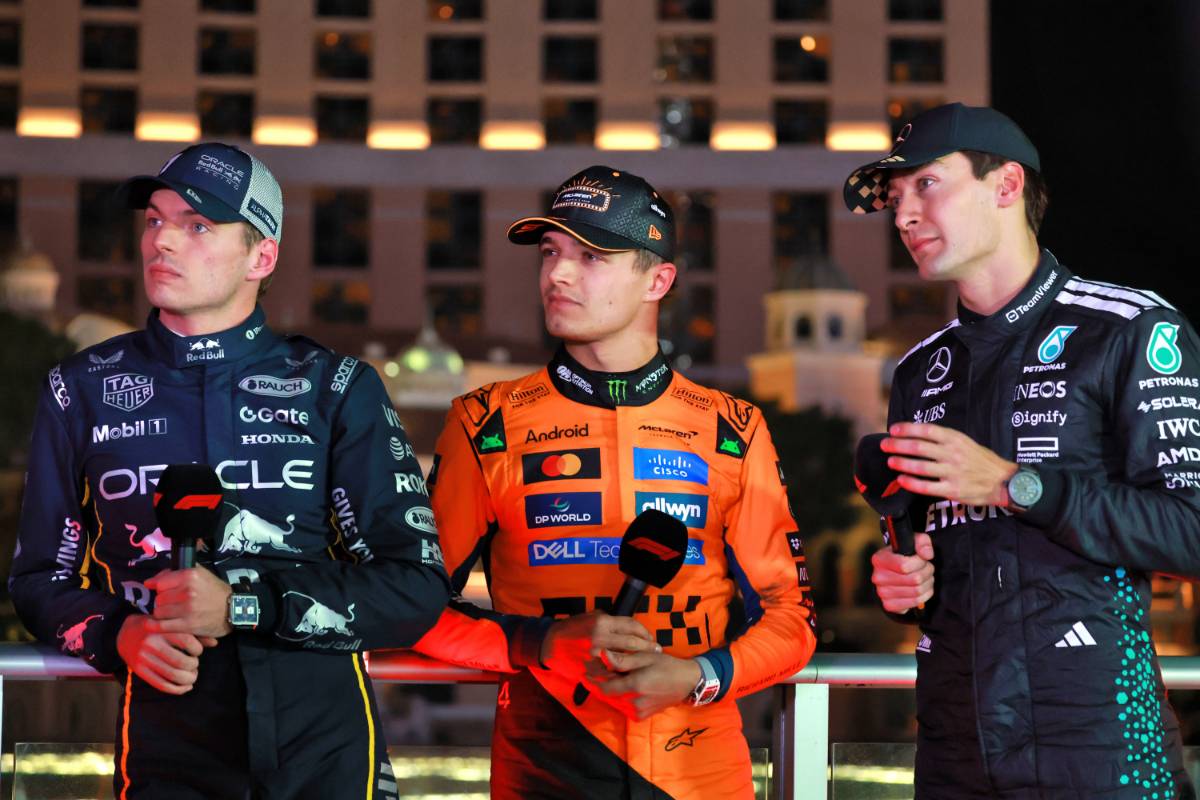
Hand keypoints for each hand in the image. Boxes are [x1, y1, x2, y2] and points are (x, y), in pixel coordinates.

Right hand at [116, 614, 211, 694]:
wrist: (124, 634)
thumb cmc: (156, 628)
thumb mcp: (172, 625)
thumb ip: (193, 633)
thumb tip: (215, 643)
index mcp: (162, 629)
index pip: (188, 641)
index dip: (198, 650)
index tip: (197, 652)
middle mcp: (152, 643)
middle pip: (181, 661)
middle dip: (194, 667)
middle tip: (195, 666)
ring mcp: (144, 658)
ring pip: (173, 675)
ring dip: (188, 679)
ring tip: (192, 677)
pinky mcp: (140, 670)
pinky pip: (161, 684)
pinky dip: (177, 689)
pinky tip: (185, 687)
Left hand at [147, 567, 232, 637]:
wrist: (234, 609)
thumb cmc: (215, 591)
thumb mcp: (200, 574)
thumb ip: (175, 573)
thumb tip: (149, 582)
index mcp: (190, 575)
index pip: (160, 583)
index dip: (162, 588)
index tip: (167, 592)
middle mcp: (188, 591)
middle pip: (158, 599)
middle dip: (163, 602)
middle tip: (173, 604)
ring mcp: (187, 609)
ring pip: (159, 612)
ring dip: (163, 614)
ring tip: (173, 614)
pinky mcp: (188, 625)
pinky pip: (162, 626)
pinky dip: (155, 627)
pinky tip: (155, 626)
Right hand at [539, 611, 659, 680]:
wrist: (550, 644)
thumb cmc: (571, 629)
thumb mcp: (588, 617)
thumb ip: (607, 620)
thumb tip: (626, 626)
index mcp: (602, 622)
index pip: (631, 626)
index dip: (644, 632)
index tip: (651, 637)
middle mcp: (601, 637)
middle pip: (633, 643)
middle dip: (648, 647)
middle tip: (657, 650)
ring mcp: (597, 655)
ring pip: (625, 659)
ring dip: (639, 661)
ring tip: (648, 662)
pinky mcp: (592, 668)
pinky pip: (613, 671)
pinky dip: (623, 672)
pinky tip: (630, 673)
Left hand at [588, 651, 701, 719]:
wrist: (687, 682)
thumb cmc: (666, 665)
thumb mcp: (645, 657)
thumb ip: (622, 660)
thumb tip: (602, 655)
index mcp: (634, 685)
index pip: (604, 686)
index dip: (594, 678)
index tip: (586, 668)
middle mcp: (634, 702)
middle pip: (608, 693)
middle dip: (599, 681)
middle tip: (593, 668)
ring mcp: (638, 711)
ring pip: (615, 700)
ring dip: (609, 688)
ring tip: (607, 675)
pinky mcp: (641, 716)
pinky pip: (624, 706)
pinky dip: (620, 696)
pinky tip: (622, 686)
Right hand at [870, 533, 934, 613]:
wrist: (895, 574)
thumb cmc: (905, 557)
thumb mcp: (913, 542)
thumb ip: (922, 542)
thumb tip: (926, 555)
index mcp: (879, 559)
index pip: (904, 565)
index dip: (920, 562)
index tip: (921, 559)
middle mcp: (877, 577)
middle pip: (915, 579)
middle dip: (927, 573)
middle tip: (926, 569)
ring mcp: (882, 593)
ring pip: (918, 591)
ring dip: (927, 584)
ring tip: (924, 578)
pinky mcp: (889, 605)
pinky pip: (915, 602)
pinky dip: (924, 596)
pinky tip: (921, 588)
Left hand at [883, 422, 1017, 505]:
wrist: (1003, 481)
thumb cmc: (981, 460)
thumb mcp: (966, 442)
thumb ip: (944, 439)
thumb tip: (917, 434)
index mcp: (956, 439)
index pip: (927, 430)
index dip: (907, 429)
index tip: (893, 429)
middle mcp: (953, 454)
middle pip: (919, 447)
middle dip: (898, 445)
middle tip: (885, 445)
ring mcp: (952, 472)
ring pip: (921, 467)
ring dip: (902, 463)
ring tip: (890, 461)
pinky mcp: (952, 490)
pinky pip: (927, 487)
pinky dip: (912, 483)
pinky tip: (901, 479)